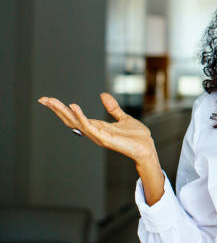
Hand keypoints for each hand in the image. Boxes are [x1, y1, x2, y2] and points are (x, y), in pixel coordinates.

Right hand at [38, 92, 156, 163]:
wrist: (147, 148)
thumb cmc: (137, 137)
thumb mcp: (123, 118)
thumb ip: (113, 108)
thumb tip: (102, 95)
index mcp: (97, 126)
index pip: (75, 117)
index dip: (62, 109)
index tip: (49, 100)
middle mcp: (94, 132)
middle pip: (70, 120)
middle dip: (56, 109)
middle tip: (43, 99)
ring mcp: (97, 136)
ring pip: (75, 122)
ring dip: (63, 111)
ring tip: (51, 101)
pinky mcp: (104, 138)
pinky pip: (89, 127)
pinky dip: (80, 116)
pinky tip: (73, 106)